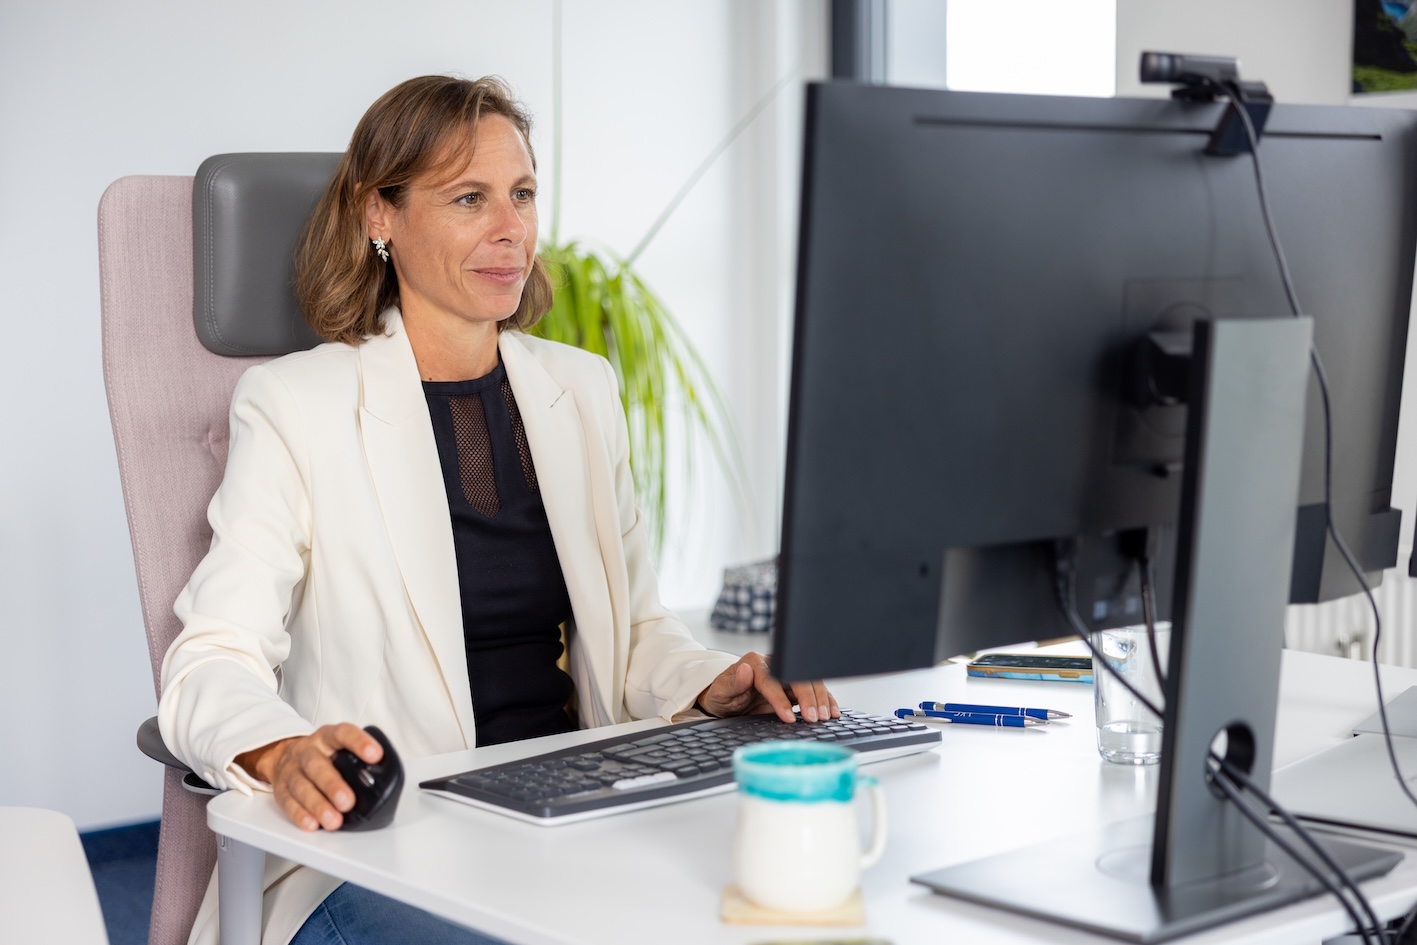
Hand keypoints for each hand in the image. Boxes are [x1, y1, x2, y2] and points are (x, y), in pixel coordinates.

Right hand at [235, 723, 381, 831]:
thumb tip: (383, 782)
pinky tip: (312, 823)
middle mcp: (307, 750)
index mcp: (327, 737)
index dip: (359, 742)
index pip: (343, 733)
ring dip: (317, 805)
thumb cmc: (323, 756)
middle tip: (348, 802)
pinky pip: (288, 802)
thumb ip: (356, 761)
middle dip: (332, 784)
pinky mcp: (280, 789)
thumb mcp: (339, 749)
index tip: (375, 755)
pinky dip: (300, 815)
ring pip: (301, 786)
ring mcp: (291, 769)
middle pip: (316, 764)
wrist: (284, 756)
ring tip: (334, 820)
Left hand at [695, 651, 839, 722]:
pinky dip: (825, 700)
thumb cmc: (723, 696)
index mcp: (755, 663)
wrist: (727, 699)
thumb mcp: (722, 692)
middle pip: (797, 677)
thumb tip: (745, 670)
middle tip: (814, 718)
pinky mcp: (794, 686)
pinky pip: (814, 690)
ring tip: (826, 717)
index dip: (781, 699)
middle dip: (808, 698)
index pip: (772, 679)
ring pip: (810, 681)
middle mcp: (774, 665)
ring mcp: (786, 674)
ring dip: (821, 698)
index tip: (789, 717)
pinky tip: (832, 711)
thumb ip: (733, 682)